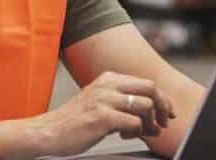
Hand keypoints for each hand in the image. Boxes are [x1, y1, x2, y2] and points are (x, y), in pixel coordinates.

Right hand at [20, 72, 176, 156]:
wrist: (48, 132)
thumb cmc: (73, 121)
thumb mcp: (99, 102)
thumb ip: (123, 103)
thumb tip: (153, 116)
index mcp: (108, 79)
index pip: (146, 83)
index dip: (162, 99)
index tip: (167, 113)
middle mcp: (107, 85)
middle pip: (151, 89)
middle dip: (162, 107)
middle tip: (163, 123)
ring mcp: (104, 100)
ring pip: (145, 106)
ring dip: (149, 123)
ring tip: (141, 133)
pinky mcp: (102, 117)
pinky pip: (134, 123)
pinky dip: (136, 133)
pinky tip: (124, 136)